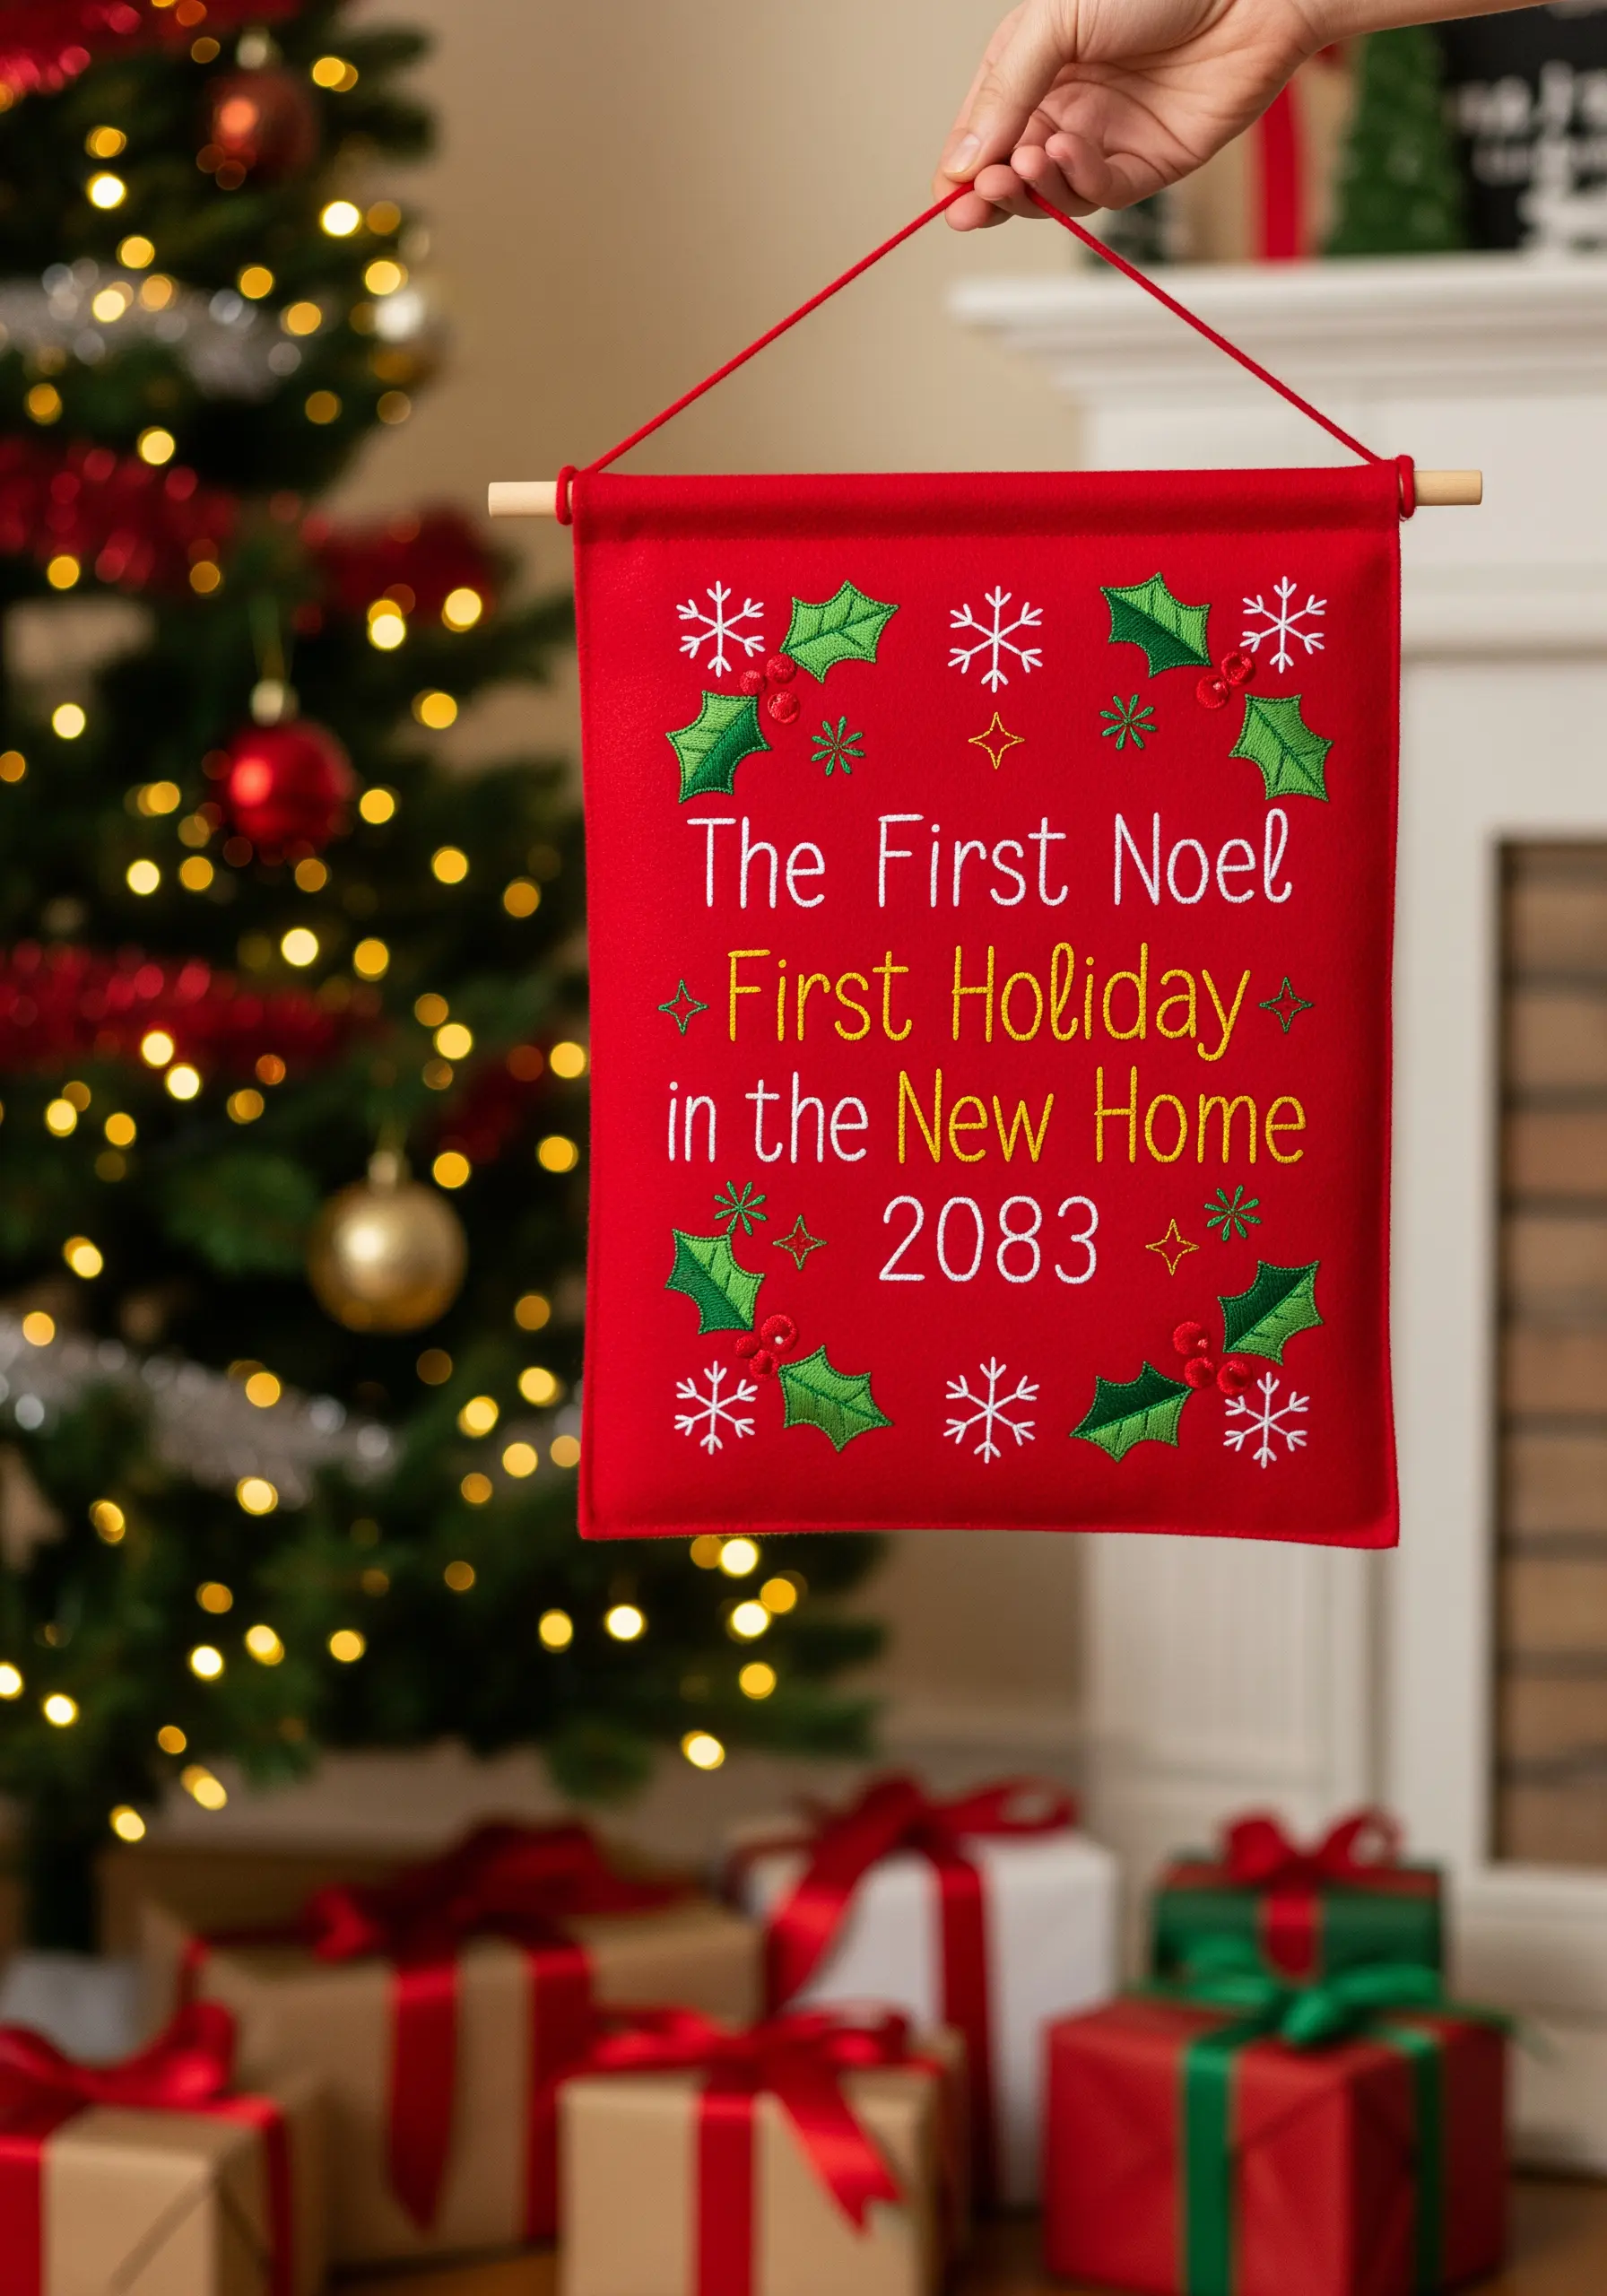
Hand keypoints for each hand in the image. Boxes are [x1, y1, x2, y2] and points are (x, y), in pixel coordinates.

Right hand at [936, 0, 1328, 228]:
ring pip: (1053, 194)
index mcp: (1032, 72)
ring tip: (1027, 164)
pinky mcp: (1147, 165)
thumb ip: (1005, 90)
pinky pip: (1100, 192)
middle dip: (992, 193)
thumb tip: (960, 164)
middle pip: (1012, 177)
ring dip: (1033, 189)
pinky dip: (1077, 182)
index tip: (948, 197)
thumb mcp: (1054, 22)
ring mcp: (1105, 140)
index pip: (982, 139)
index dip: (961, 174)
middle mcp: (1065, 111)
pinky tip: (1066, 155)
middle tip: (980, 196)